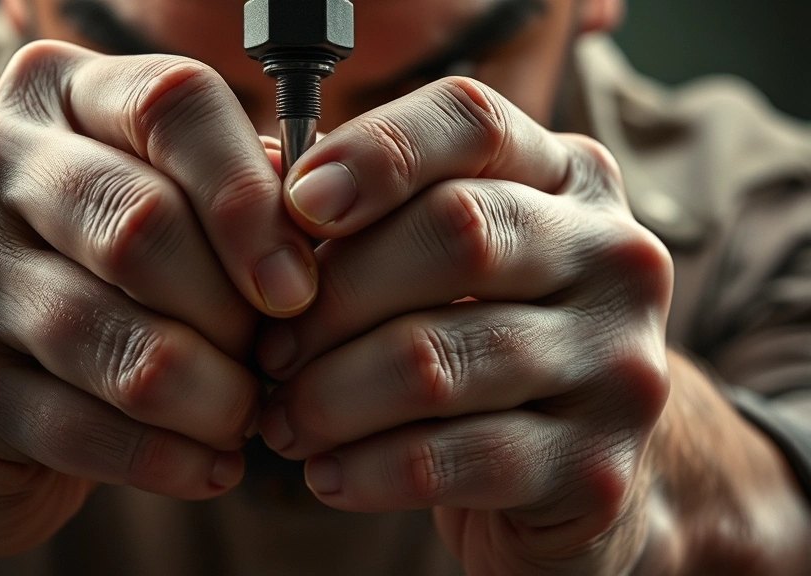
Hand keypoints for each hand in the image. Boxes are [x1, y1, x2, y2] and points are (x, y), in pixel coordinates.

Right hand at [0, 40, 316, 556]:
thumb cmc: (108, 274)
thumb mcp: (165, 200)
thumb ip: (235, 191)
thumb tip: (312, 226)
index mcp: (52, 92)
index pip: (172, 104)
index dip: (252, 200)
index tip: (298, 285)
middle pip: (146, 226)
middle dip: (236, 314)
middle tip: (272, 359)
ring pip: (129, 346)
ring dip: (218, 398)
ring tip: (246, 414)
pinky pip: (93, 431)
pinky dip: (176, 461)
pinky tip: (212, 465)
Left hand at [256, 77, 673, 573]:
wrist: (573, 478)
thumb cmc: (478, 344)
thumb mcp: (442, 263)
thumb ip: (370, 215)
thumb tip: (266, 174)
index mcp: (568, 181)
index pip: (473, 121)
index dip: (376, 152)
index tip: (295, 205)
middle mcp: (614, 257)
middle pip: (455, 233)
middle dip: (333, 299)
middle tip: (267, 351)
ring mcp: (619, 364)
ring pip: (437, 360)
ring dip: (330, 397)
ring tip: (281, 422)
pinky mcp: (596, 469)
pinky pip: (452, 461)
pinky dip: (366, 470)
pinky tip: (327, 476)